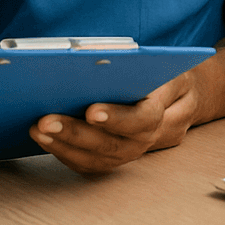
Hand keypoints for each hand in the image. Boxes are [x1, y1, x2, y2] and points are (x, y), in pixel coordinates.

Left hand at [31, 72, 200, 173]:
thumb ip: (139, 64)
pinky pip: (94, 166)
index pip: (145, 120)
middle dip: (77, 135)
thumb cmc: (169, 75)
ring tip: (39, 130)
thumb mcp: (165, 63)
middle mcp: (154, 138)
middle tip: (46, 121)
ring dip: (66, 147)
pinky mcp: (120, 159)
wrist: (185, 100)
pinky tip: (46, 140)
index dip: (117, 118)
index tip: (90, 111)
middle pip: (116, 145)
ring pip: (102, 160)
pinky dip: (68, 155)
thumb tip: (97, 58)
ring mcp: (136, 152)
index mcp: (170, 110)